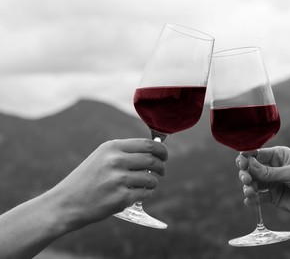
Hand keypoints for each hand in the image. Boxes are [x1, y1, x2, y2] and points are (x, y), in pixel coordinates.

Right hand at [45, 138, 167, 230]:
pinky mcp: (121, 198)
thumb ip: (125, 153)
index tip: (164, 156)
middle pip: (152, 159)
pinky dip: (146, 194)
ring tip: (146, 185)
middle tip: (161, 171)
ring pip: (151, 178)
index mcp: (112, 147)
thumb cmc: (88, 179)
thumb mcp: (102, 157)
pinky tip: (138, 194)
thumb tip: (154, 152)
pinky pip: (145, 193)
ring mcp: (118, 179)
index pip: (147, 144)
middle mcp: (115, 160)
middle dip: (161, 166)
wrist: (66, 203)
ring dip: (153, 182)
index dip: (161, 150)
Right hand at [237, 146, 289, 222]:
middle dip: (245, 173)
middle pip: (251, 168)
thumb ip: (269, 172)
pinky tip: (250, 201)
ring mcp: (271, 182)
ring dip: (248, 186)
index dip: (247, 158)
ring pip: (252, 182)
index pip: (257, 154)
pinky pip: (258, 196)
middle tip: (247, 179)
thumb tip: (249, 164)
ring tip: (250, 192)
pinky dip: (252, 199)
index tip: (242, 164)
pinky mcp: (272, 196)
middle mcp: (272, 167)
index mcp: (278, 155)